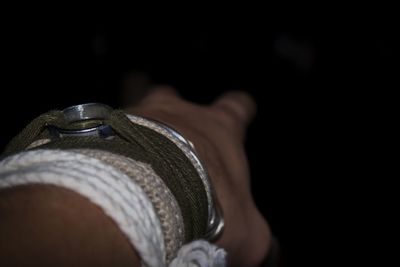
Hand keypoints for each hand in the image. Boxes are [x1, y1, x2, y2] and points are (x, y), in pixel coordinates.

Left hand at [126, 86, 271, 266]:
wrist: (147, 196)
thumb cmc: (207, 205)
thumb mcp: (247, 231)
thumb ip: (255, 232)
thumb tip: (265, 249)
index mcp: (220, 128)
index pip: (237, 107)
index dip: (240, 110)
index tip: (241, 110)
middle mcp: (180, 113)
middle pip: (178, 100)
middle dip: (177, 116)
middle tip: (175, 143)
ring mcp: (140, 115)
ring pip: (141, 114)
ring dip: (141, 136)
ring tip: (139, 165)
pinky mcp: (106, 129)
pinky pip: (109, 134)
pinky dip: (114, 152)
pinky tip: (116, 175)